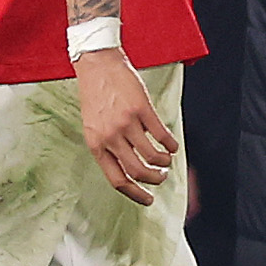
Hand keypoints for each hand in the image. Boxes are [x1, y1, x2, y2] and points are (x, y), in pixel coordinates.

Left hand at [74, 48, 175, 204]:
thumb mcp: (93, 126)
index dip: (135, 194)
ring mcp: (125, 123)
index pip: (117, 180)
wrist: (96, 65)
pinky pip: (162, 135)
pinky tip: (172, 144)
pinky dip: (171, 144)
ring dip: (164, 161)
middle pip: (138, 172)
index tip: (149, 200)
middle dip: (155, 179)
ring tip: (166, 159)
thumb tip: (129, 169)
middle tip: (162, 176)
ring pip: (153, 156)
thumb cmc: (95, 97)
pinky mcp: (141, 109)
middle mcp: (109, 137)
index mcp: (95, 145)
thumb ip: (108, 147)